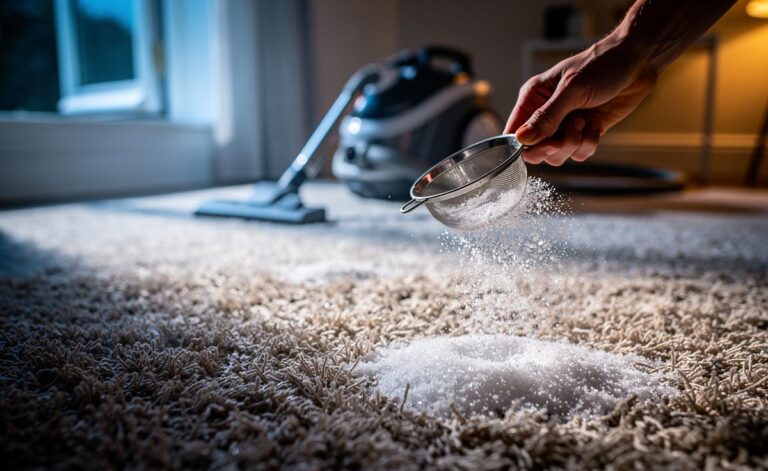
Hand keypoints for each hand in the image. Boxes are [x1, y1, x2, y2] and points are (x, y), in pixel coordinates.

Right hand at [505, 37, 657, 165]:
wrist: (636, 62)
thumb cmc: (601, 65)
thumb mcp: (571, 90)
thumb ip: (546, 117)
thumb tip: (522, 139)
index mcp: (533, 98)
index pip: (515, 131)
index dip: (525, 145)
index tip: (545, 142)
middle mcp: (545, 114)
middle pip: (535, 150)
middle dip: (552, 147)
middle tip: (568, 132)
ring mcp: (564, 125)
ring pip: (556, 155)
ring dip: (572, 144)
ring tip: (585, 122)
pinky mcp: (584, 132)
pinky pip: (578, 153)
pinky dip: (587, 144)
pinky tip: (596, 126)